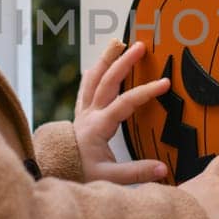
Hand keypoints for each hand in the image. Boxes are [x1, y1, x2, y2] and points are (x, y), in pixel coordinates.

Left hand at [71, 38, 172, 183]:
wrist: (55, 171)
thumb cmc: (79, 172)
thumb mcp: (108, 176)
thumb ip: (136, 173)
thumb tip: (162, 169)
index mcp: (98, 126)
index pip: (125, 103)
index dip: (146, 91)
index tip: (164, 82)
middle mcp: (90, 114)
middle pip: (107, 81)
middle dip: (124, 62)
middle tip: (140, 46)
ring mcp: (84, 111)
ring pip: (94, 78)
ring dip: (106, 59)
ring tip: (118, 42)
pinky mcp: (81, 113)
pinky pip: (86, 86)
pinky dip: (93, 72)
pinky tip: (98, 63)